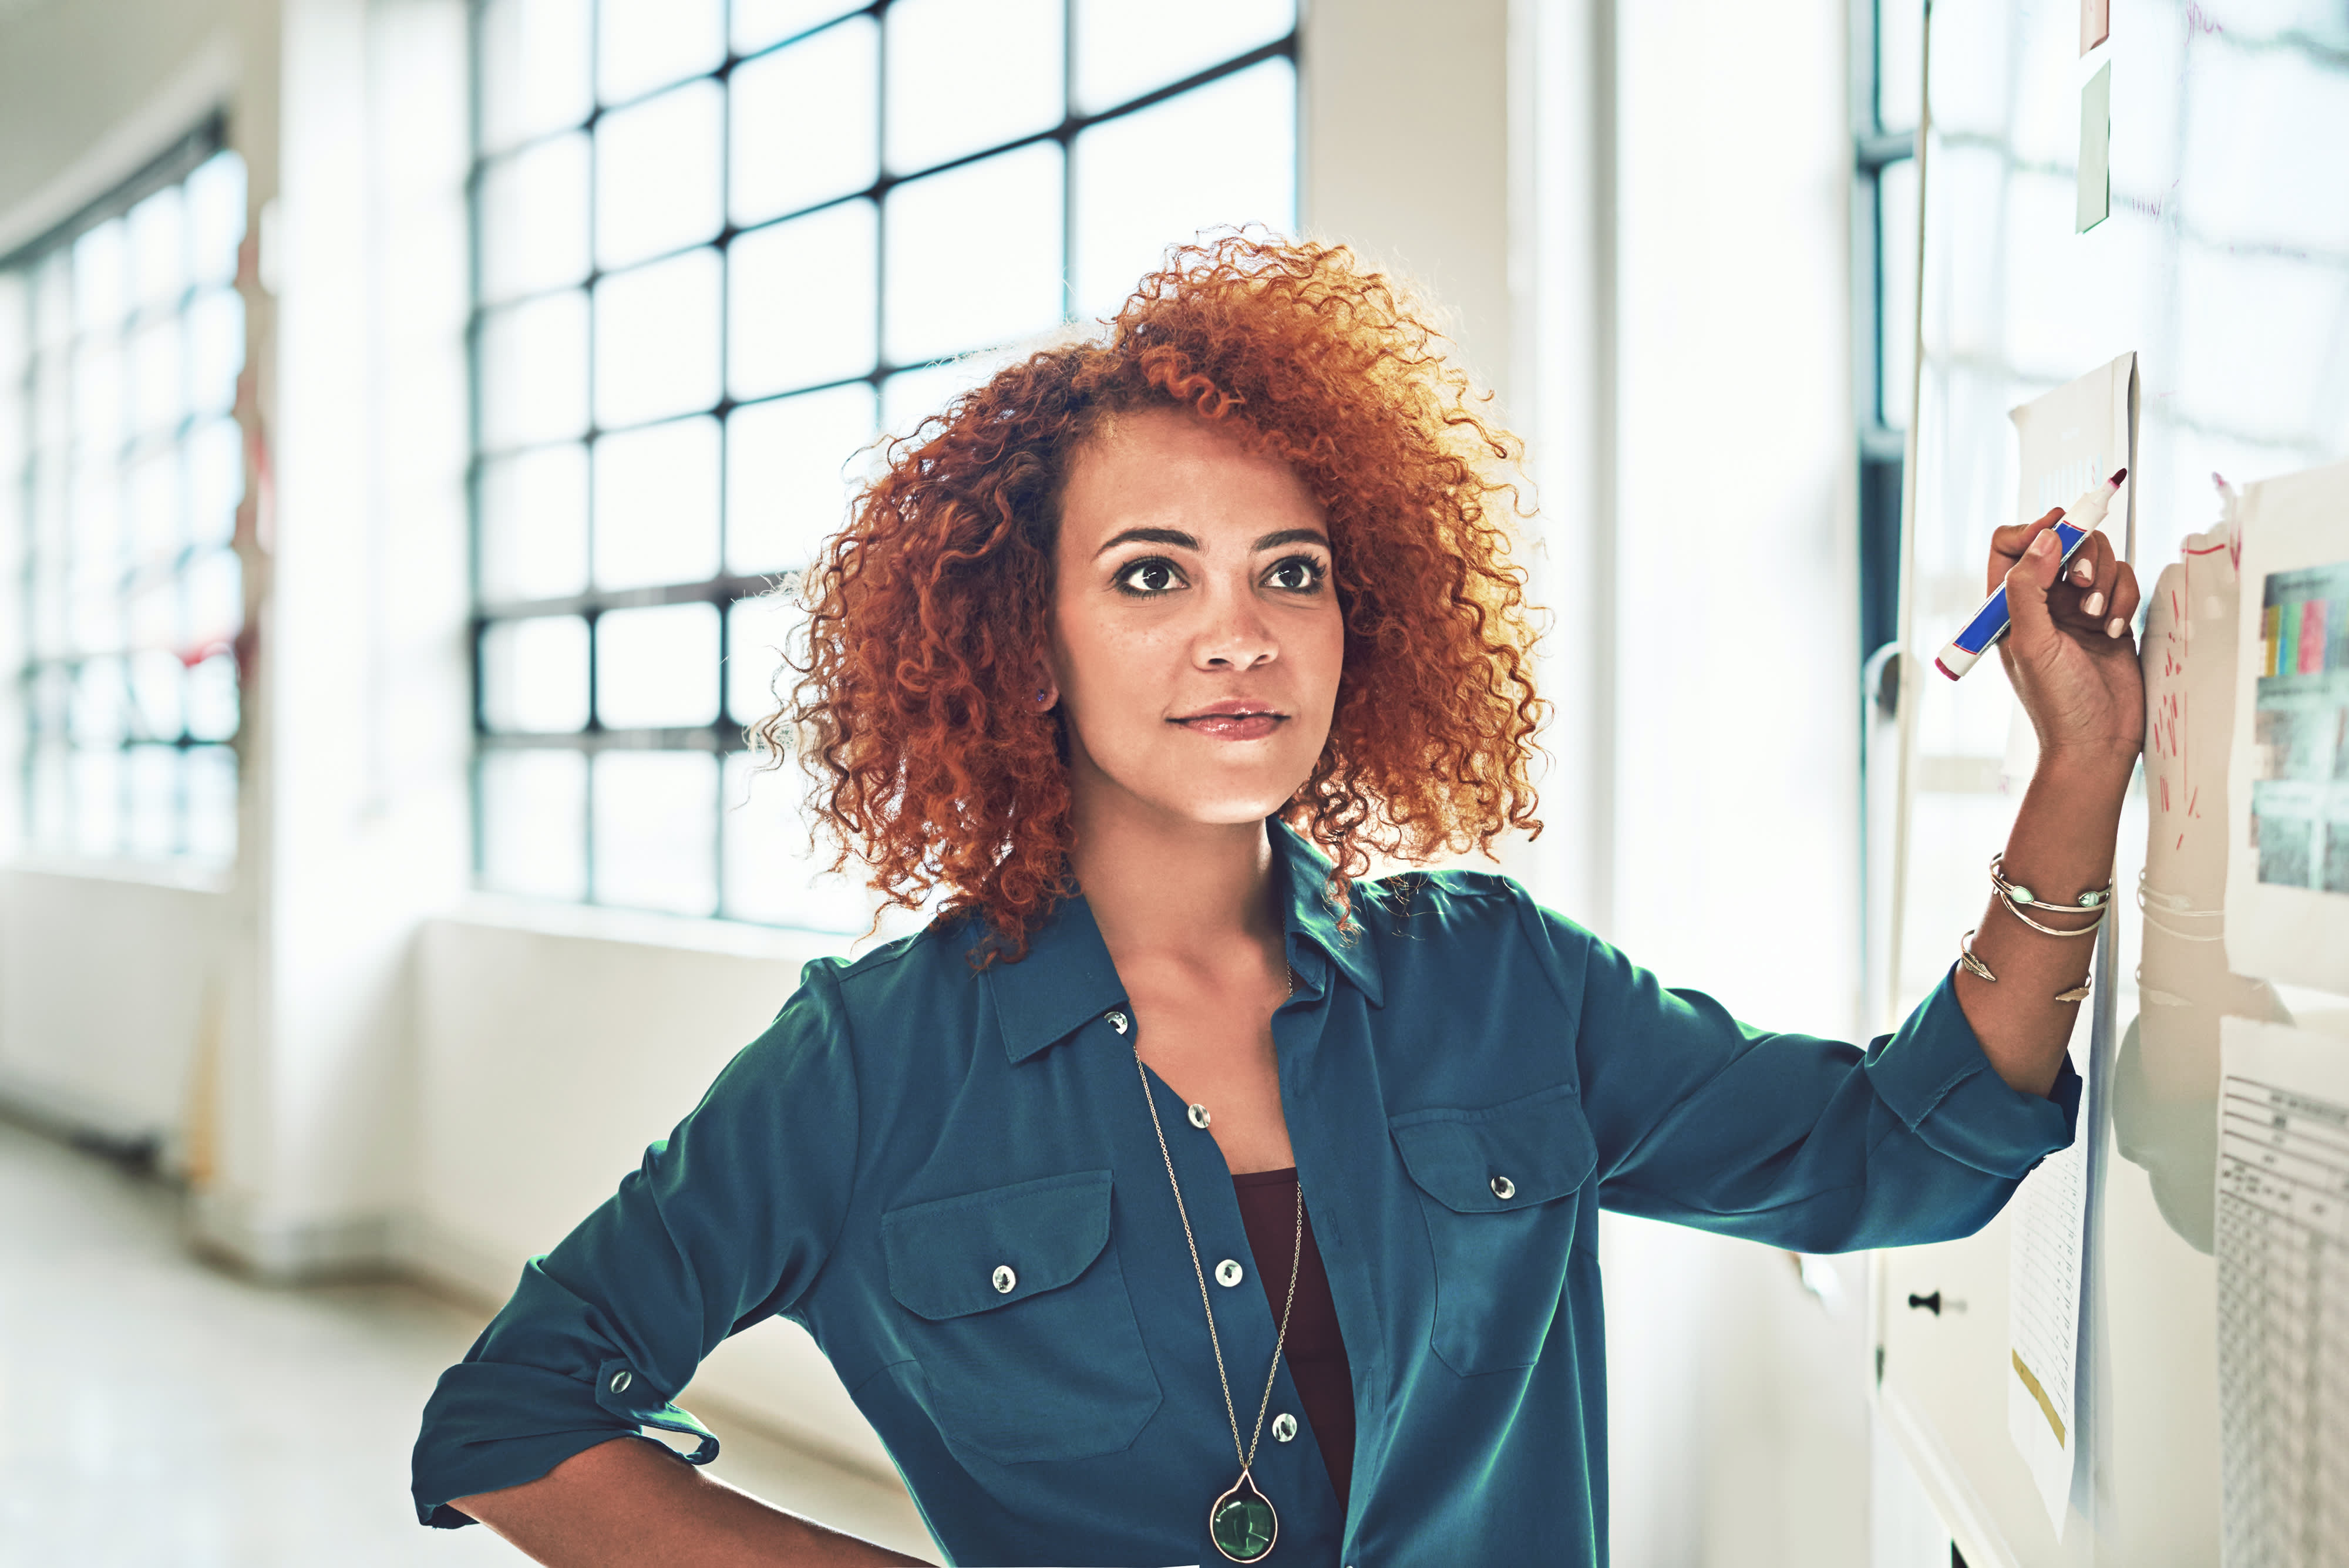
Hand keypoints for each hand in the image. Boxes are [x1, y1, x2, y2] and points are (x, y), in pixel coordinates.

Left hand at [1989, 508, 2143, 773]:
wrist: (2098, 741)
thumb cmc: (2057, 702)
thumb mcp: (2031, 643)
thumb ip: (2029, 588)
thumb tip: (2043, 539)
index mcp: (2008, 606)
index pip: (2010, 545)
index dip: (2034, 530)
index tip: (2059, 529)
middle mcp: (2042, 601)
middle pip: (2064, 543)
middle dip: (2081, 557)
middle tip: (2083, 586)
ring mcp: (2078, 608)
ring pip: (2099, 559)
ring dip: (2106, 582)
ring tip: (2100, 619)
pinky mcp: (2110, 616)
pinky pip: (2123, 582)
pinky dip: (2125, 598)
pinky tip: (2116, 629)